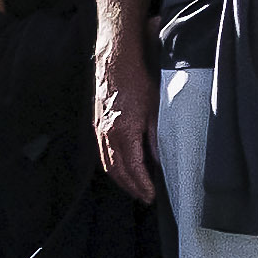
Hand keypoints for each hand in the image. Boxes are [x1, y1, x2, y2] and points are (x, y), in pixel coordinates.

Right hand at [93, 61, 159, 206]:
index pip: (133, 169)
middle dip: (131, 187)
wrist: (116, 60)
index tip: (150, 195)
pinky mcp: (97, 123)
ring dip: (120, 179)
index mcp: (124, 132)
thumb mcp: (155, 109)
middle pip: (117, 171)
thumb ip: (156, 137)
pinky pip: (102, 151)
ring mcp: (100, 129)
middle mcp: (108, 134)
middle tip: (143, 197)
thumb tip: (159, 158)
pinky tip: (120, 166)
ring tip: (133, 187)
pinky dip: (111, 165)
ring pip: (107, 163)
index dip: (142, 185)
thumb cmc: (137, 79)